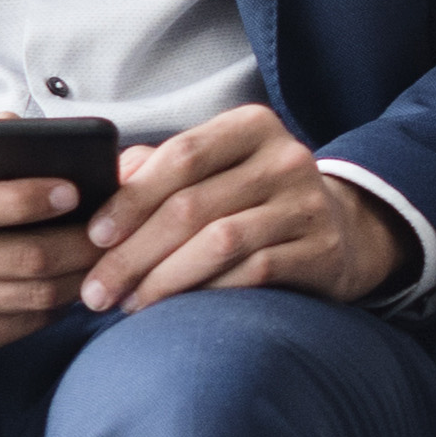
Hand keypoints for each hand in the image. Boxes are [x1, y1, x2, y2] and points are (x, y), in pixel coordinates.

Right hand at [0, 107, 99, 362]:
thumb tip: (39, 136)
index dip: (28, 199)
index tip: (73, 189)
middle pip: (19, 259)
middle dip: (78, 243)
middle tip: (112, 228)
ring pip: (28, 298)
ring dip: (77, 277)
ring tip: (102, 255)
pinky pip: (18, 327)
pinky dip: (53, 306)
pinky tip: (68, 283)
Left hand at [88, 103, 402, 313]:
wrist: (341, 228)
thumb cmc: (253, 198)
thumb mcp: (213, 169)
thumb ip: (157, 169)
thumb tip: (100, 187)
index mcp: (252, 127)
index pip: (182, 156)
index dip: (132, 198)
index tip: (95, 236)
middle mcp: (286, 158)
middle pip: (193, 205)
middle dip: (134, 253)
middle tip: (98, 291)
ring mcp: (309, 205)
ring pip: (220, 242)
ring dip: (164, 279)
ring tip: (130, 303)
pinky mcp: (323, 250)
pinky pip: (255, 272)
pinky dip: (208, 292)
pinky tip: (179, 309)